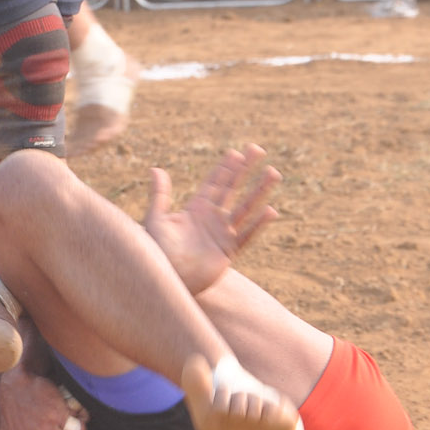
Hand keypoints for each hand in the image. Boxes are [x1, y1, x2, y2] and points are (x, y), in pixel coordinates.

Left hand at [142, 144, 281, 293]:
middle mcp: (211, 219)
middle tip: (257, 150)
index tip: (237, 151)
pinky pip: (247, 235)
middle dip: (245, 169)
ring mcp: (221, 235)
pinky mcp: (228, 252)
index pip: (214, 183)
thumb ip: (159, 195)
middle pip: (232, 188)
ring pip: (246, 208)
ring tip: (273, 173)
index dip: (225, 167)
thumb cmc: (156, 253)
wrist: (167, 280)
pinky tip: (271, 211)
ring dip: (259, 190)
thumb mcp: (156, 221)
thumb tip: (156, 169)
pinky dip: (258, 224)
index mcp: (195, 209)